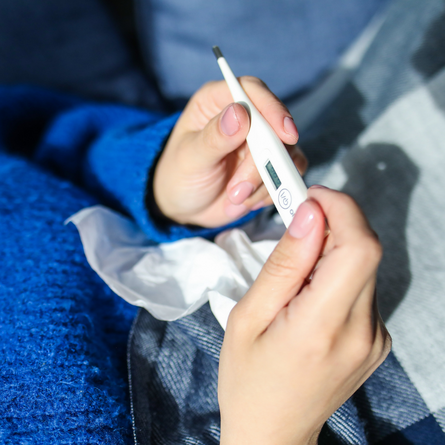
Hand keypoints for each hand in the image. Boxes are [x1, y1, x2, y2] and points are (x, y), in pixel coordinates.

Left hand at [153, 77, 306, 226]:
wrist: (185, 208)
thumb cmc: (180, 176)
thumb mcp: (191, 158)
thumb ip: (214, 137)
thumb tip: (240, 113)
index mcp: (217, 102)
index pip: (251, 90)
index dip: (272, 108)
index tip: (286, 134)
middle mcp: (243, 117)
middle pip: (273, 127)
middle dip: (261, 164)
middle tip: (238, 191)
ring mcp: (260, 142)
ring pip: (284, 154)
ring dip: (263, 183)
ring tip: (234, 198)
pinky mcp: (270, 165)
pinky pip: (288, 174)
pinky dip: (270, 192)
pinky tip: (248, 201)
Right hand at [218, 186, 390, 444]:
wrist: (274, 430)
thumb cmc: (248, 377)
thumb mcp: (247, 317)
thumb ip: (283, 264)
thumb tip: (310, 215)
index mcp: (322, 327)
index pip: (359, 247)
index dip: (341, 209)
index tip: (310, 196)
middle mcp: (362, 332)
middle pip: (366, 250)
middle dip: (334, 222)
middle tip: (296, 221)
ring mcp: (375, 338)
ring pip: (364, 265)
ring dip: (333, 249)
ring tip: (296, 269)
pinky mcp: (377, 339)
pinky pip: (362, 286)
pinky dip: (337, 273)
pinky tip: (310, 293)